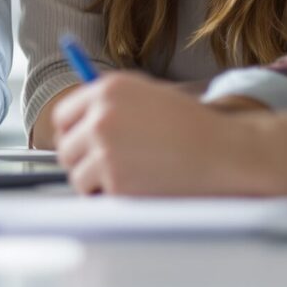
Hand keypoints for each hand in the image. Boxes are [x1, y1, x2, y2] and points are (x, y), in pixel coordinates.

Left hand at [52, 73, 264, 195]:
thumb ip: (111, 103)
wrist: (224, 152)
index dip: (72, 132)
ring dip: (96, 181)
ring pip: (77, 175)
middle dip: (82, 160)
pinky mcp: (116, 183)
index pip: (63, 115)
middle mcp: (101, 117)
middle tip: (103, 167)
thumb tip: (77, 120)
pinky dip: (112, 197)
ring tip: (128, 176)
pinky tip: (139, 186)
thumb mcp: (148, 95)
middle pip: (65, 148)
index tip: (80, 143)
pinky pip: (97, 195)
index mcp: (108, 89)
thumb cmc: (192, 125)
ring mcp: (106, 151)